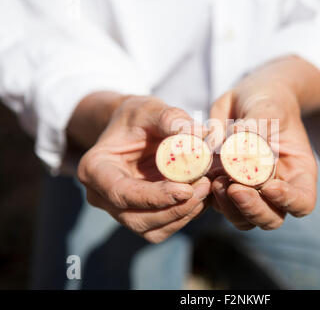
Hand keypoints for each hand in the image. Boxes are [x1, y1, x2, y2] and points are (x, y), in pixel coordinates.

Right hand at [76, 94, 210, 242]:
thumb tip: (199, 133)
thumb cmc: (138, 118)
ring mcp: (120, 210)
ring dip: (183, 215)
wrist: (135, 130)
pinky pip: (163, 228)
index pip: (121, 193)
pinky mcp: (140, 216)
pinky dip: (185, 215)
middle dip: (175, 209)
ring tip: (205, 188)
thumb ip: (170, 118)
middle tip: (204, 187)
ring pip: (153, 230)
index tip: (186, 189)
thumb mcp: (150, 109)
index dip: (155, 197)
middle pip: (137, 219)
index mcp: (95, 169)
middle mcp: (103, 196)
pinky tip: (201, 196)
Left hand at [209, 56, 319, 230]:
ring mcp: (252, 192)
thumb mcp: (268, 106)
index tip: (269, 186)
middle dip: (253, 208)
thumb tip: (238, 142)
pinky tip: (205, 176)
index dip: (287, 201)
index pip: (302, 202)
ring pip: (243, 218)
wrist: (249, 100)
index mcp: (298, 172)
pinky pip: (220, 205)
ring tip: (217, 181)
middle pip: (271, 218)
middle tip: (234, 188)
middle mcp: (277, 188)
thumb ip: (258, 124)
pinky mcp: (228, 188)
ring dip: (229, 207)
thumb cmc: (268, 101)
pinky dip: (211, 197)